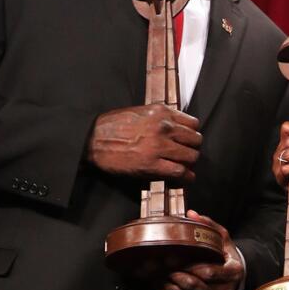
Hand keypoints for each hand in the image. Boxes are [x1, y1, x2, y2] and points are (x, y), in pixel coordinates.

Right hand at [86, 103, 200, 182]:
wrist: (92, 139)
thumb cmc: (113, 126)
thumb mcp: (140, 112)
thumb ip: (160, 118)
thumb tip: (176, 128)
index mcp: (161, 112)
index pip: (193, 124)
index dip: (192, 134)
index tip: (188, 139)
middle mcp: (163, 127)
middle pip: (196, 140)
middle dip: (192, 148)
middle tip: (186, 154)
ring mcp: (159, 146)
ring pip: (191, 156)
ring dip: (189, 163)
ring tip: (184, 166)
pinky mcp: (152, 164)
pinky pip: (180, 171)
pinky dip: (185, 176)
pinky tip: (183, 177)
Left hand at [157, 214, 243, 289]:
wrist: (237, 278)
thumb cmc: (227, 256)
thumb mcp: (223, 239)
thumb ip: (209, 226)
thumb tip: (191, 214)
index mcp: (232, 272)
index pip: (208, 272)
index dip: (188, 266)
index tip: (171, 257)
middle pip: (195, 286)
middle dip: (174, 275)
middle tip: (158, 266)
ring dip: (168, 286)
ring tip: (154, 275)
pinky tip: (161, 286)